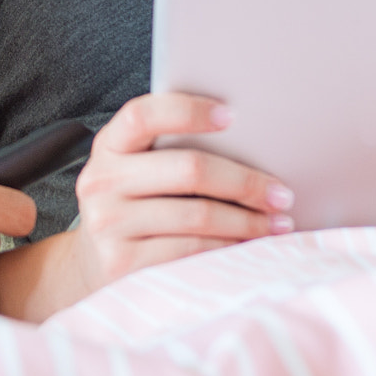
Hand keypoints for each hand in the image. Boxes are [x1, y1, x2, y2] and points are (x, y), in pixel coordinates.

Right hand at [69, 94, 292, 291]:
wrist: (94, 264)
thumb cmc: (134, 206)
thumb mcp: (137, 170)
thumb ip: (169, 150)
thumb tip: (250, 139)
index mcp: (109, 146)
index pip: (143, 115)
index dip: (188, 111)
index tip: (233, 116)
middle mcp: (101, 181)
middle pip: (188, 169)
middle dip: (245, 181)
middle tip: (281, 193)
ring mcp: (108, 224)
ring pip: (198, 214)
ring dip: (248, 221)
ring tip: (277, 222)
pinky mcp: (122, 263)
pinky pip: (192, 251)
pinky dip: (229, 248)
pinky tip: (249, 246)